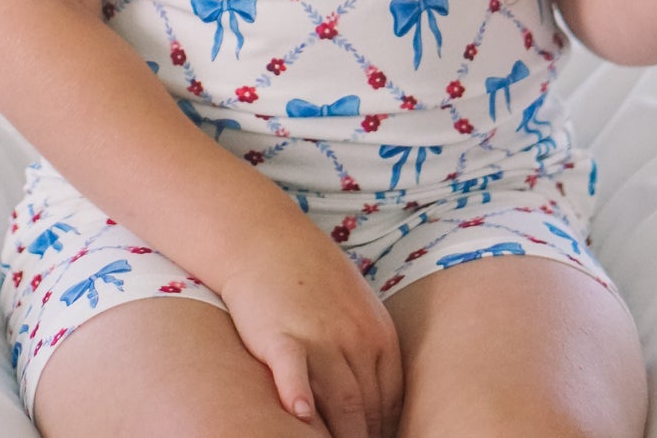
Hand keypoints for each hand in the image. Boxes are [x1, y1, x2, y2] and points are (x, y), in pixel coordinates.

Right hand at [217, 207, 403, 437]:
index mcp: (377, 331)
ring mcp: (320, 335)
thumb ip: (368, 348)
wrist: (266, 237)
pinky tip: (299, 414)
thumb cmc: (310, 276)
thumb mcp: (355, 306)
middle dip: (364, 437)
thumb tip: (379, 400)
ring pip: (340, 400)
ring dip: (341, 435)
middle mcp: (355, 336)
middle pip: (367, 406)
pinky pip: (294, 370)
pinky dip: (298, 394)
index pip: (390, 399)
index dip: (383, 430)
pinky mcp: (281, 336)